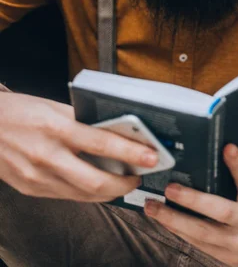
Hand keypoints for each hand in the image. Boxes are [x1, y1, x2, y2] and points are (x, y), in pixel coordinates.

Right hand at [0, 93, 157, 201]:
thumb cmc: (19, 111)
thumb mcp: (53, 107)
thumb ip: (82, 121)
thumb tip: (113, 131)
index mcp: (56, 128)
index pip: (102, 143)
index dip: (131, 152)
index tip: (151, 156)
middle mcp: (47, 156)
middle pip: (96, 182)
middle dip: (124, 183)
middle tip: (139, 175)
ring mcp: (37, 177)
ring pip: (83, 195)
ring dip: (108, 191)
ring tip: (122, 181)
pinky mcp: (31, 189)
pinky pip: (67, 196)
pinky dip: (86, 192)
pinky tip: (96, 183)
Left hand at [144, 144, 237, 266]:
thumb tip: (219, 154)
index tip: (228, 148)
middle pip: (220, 211)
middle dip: (191, 200)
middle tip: (169, 189)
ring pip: (202, 233)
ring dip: (173, 220)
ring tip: (153, 208)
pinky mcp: (227, 258)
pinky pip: (199, 244)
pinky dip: (179, 232)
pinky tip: (164, 222)